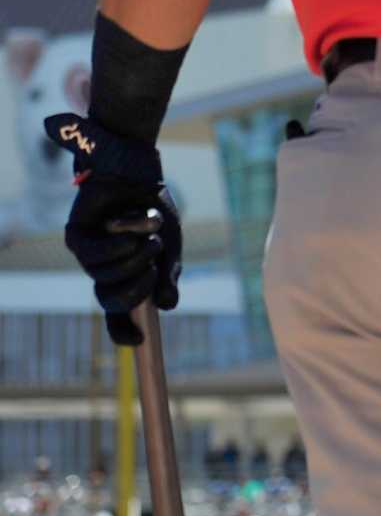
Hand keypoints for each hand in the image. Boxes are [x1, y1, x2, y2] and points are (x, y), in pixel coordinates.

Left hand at [46, 113, 180, 346]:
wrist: (140, 174)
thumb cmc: (153, 208)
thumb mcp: (171, 245)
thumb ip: (169, 274)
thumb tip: (168, 305)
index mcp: (126, 276)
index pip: (121, 312)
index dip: (124, 330)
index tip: (138, 341)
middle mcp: (104, 270)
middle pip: (112, 301)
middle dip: (137, 288)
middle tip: (154, 267)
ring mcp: (88, 256)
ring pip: (105, 277)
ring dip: (134, 256)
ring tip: (148, 231)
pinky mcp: (75, 237)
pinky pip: (94, 254)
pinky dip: (118, 240)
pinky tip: (128, 223)